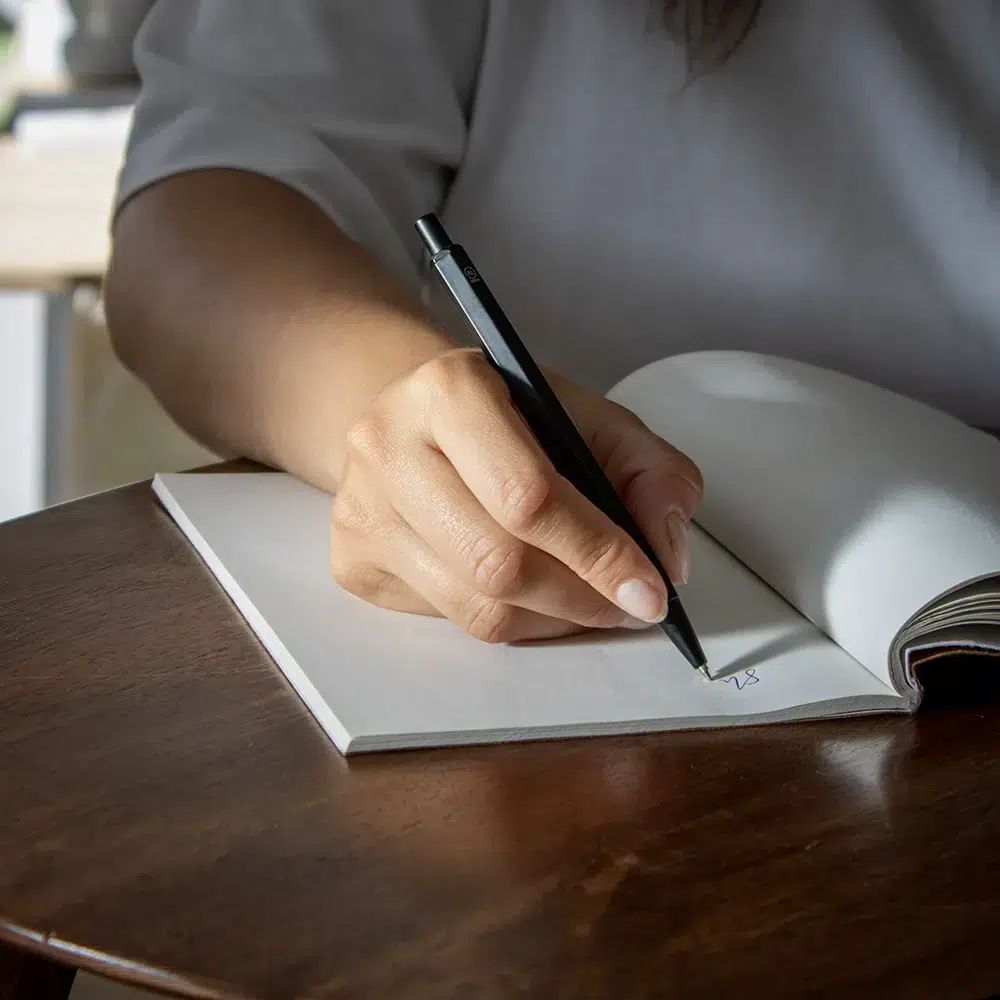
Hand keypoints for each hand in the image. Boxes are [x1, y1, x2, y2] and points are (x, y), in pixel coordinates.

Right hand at [329, 347, 701, 641]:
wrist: (416, 417)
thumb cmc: (510, 418)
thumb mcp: (593, 419)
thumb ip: (652, 474)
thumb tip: (667, 558)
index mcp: (450, 389)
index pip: (529, 496)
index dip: (599, 554)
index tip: (649, 590)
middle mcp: (387, 445)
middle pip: (498, 563)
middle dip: (580, 599)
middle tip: (626, 606)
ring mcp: (360, 509)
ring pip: (474, 607)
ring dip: (551, 620)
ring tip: (587, 603)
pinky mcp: (352, 559)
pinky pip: (447, 620)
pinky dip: (507, 622)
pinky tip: (529, 595)